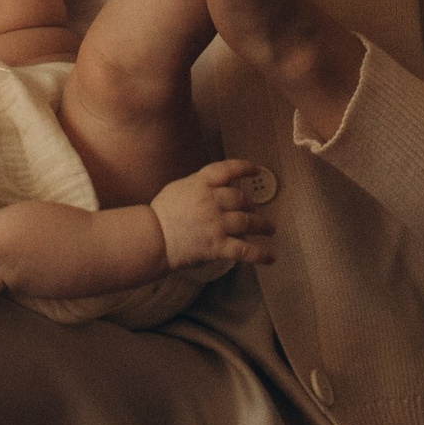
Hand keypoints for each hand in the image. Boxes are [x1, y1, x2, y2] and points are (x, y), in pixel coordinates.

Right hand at [149, 155, 277, 273]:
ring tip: (270, 228)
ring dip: (262, 225)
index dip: (245, 168)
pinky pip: (244, 249)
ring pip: (247, 221)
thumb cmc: (162, 212)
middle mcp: (211, 201)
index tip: (256, 169)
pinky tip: (271, 256)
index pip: (228, 170)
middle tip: (254, 210)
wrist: (152, 237)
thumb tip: (219, 185)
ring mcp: (216, 223)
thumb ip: (200, 184)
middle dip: (251, 204)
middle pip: (241, 198)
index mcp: (200, 183)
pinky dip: (260, 253)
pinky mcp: (217, 246)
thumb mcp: (179, 187)